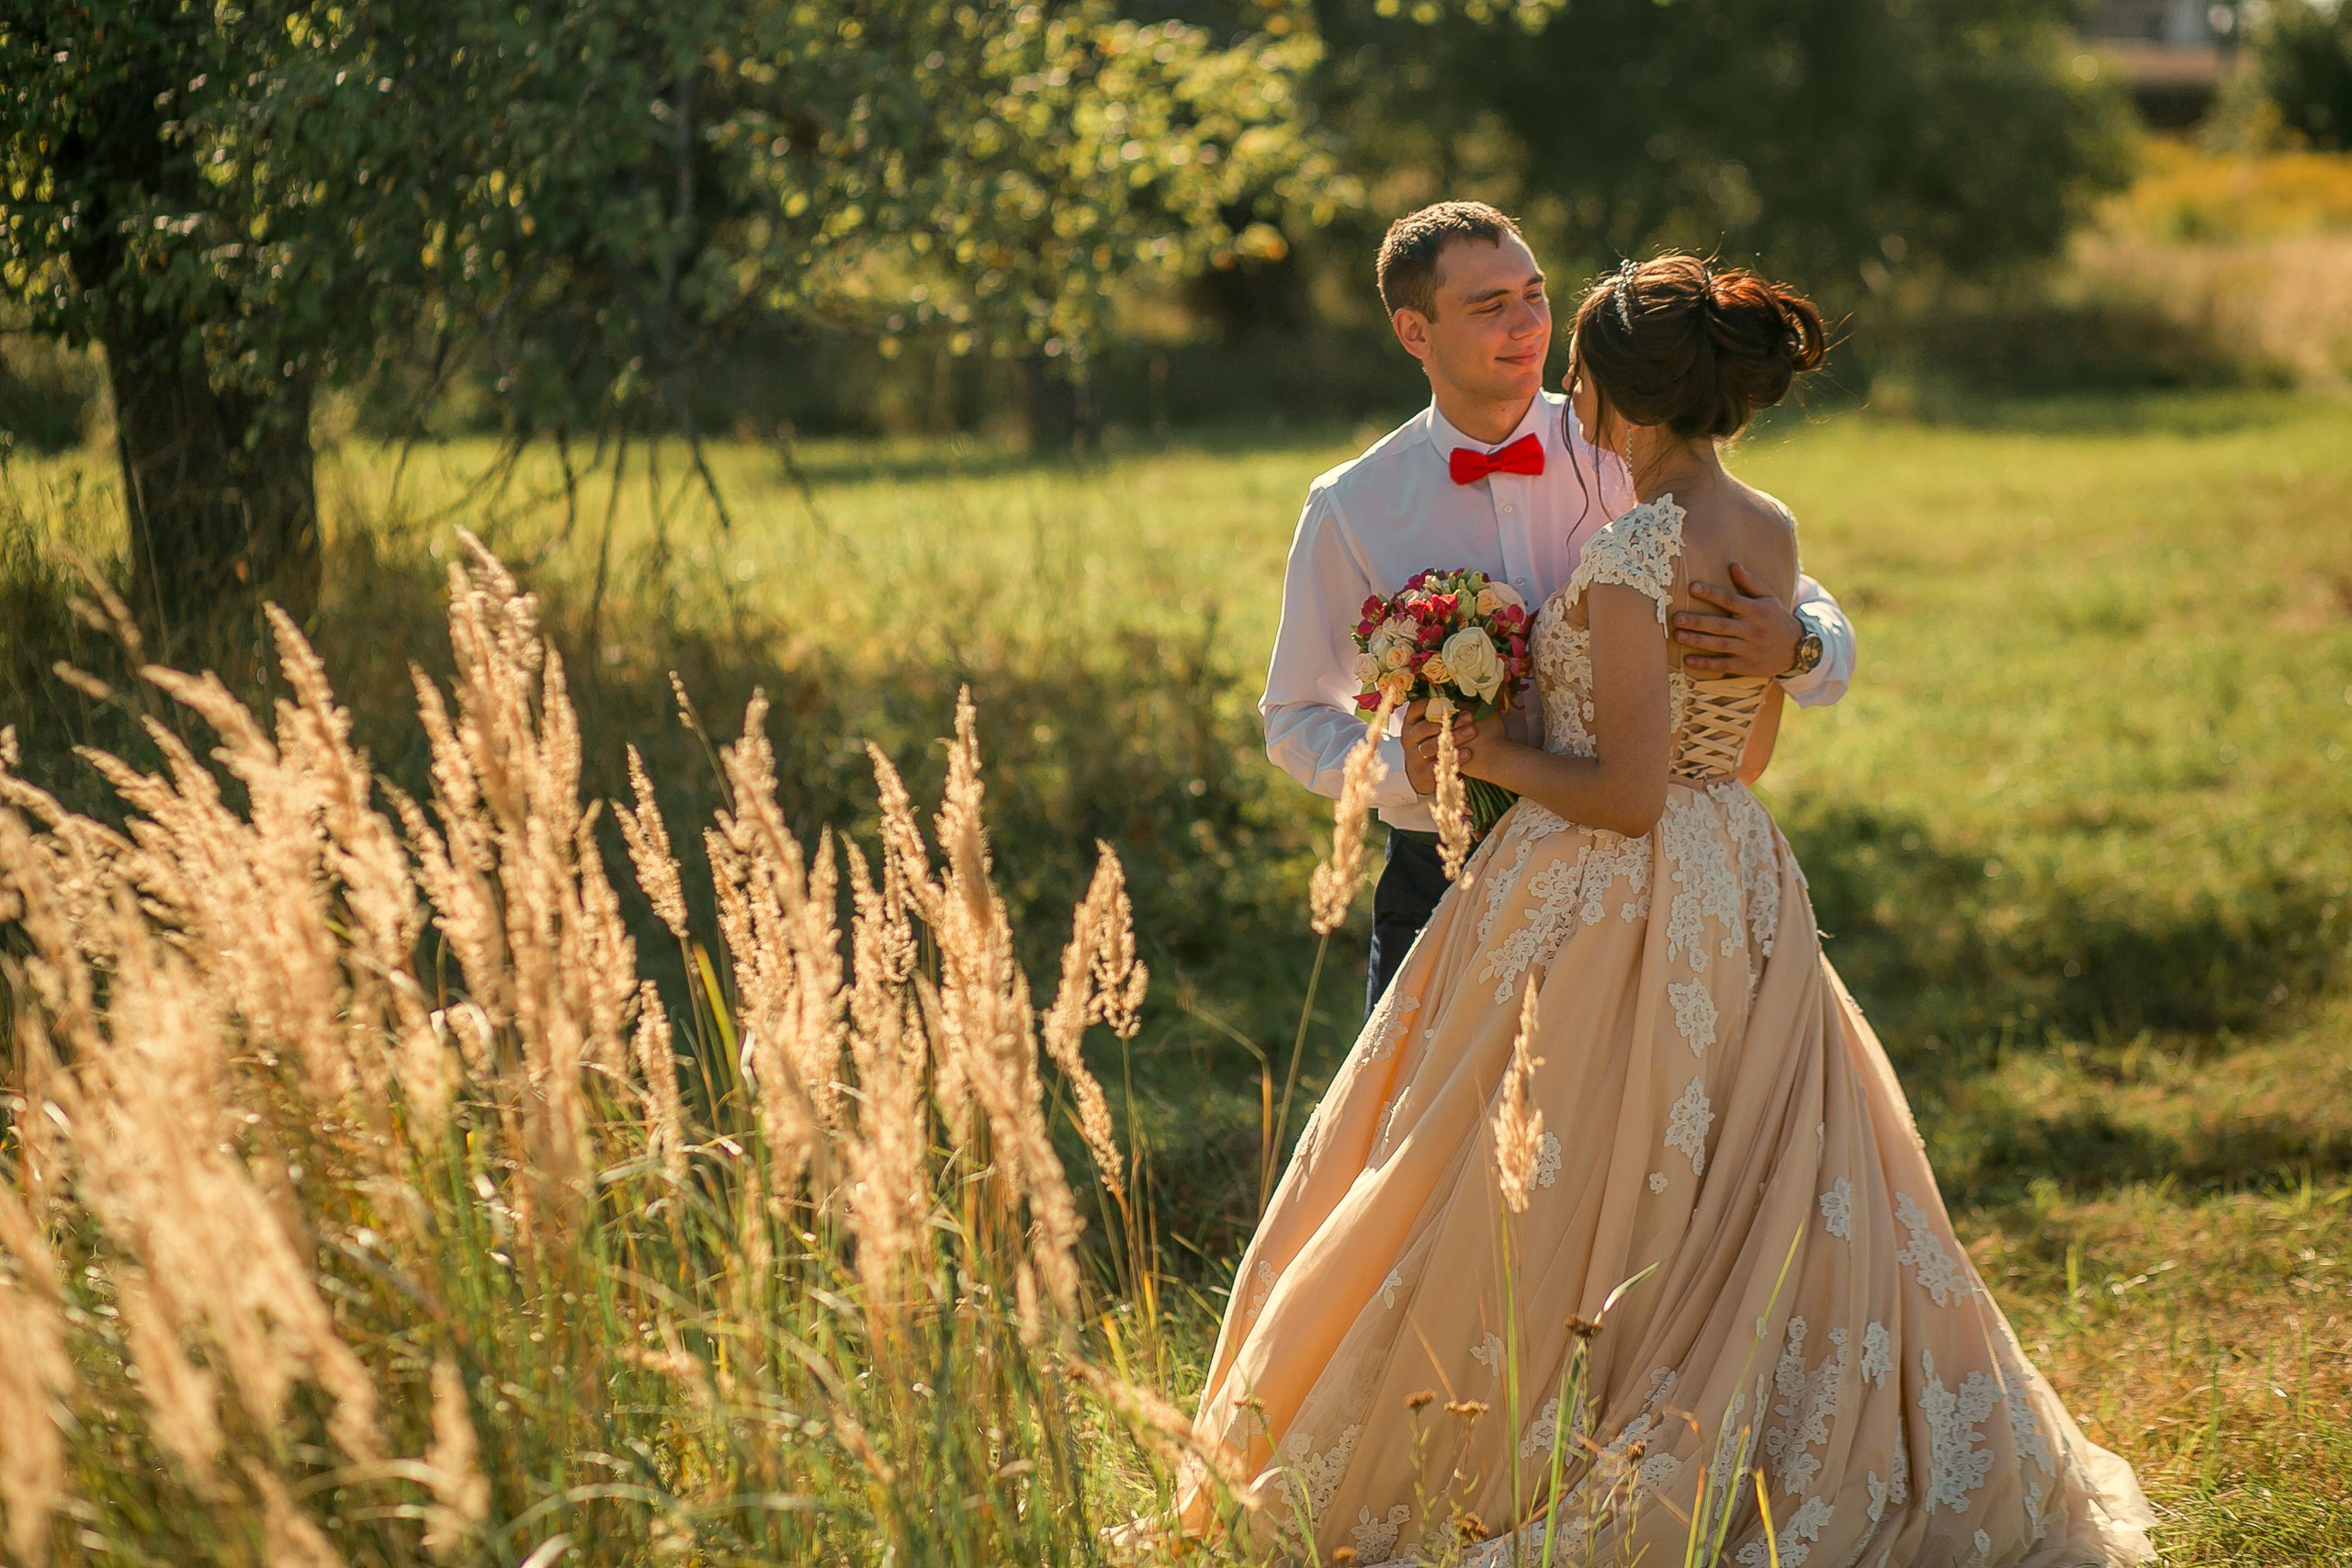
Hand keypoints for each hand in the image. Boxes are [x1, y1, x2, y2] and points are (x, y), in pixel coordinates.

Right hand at [1401, 698, 1483, 795]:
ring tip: (1472, 731)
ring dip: (1453, 738)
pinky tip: (1468, 752)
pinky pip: (1438, 763)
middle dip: (1448, 721)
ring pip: (1431, 746)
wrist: (1422, 773)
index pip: (1415, 708)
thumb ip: (1442, 712)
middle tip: (1469, 716)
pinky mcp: (1423, 771)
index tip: (1451, 700)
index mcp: (1410, 722)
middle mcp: (1409, 737)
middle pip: (1424, 727)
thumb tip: (1462, 692)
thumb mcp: (1432, 726)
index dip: (1431, 702)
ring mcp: (1414, 755)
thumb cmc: (1433, 740)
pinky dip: (1454, 758)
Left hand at [1673, 562, 1799, 676]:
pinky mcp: (1747, 666)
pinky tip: (1688, 660)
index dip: (1711, 593)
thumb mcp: (1768, 598)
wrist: (1798, 649)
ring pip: (1719, 645)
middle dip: (1698, 621)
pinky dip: (1706, 664)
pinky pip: (1724, 665)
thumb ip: (1749, 583)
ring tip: (1677, 636)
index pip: (1730, 600)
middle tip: (1676, 618)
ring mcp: (1749, 649)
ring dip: (1697, 641)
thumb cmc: (1777, 619)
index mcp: (1755, 610)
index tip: (1692, 587)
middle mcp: (1751, 629)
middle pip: (1720, 625)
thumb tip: (1732, 565)